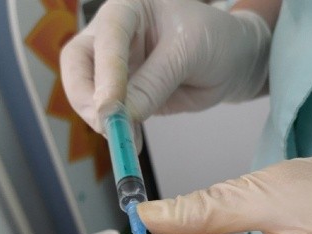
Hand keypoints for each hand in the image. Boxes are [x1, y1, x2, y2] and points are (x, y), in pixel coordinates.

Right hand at [60, 0, 270, 133]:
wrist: (232, 61)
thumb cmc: (214, 40)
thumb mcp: (189, 52)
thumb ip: (155, 82)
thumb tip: (123, 115)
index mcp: (127, 10)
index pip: (106, 38)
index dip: (105, 72)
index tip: (110, 106)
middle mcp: (113, 37)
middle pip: (78, 64)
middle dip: (85, 97)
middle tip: (104, 124)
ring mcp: (117, 68)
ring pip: (89, 93)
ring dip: (102, 120)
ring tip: (124, 140)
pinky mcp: (126, 95)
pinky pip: (113, 115)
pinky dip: (119, 131)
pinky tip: (132, 143)